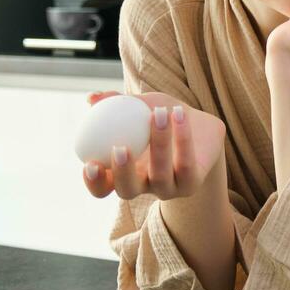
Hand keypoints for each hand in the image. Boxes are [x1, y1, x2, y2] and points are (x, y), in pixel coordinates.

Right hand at [80, 91, 226, 201]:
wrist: (199, 124)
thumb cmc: (161, 115)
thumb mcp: (138, 105)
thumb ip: (115, 102)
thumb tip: (92, 98)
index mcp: (123, 172)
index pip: (102, 188)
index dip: (94, 181)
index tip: (90, 163)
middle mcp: (143, 185)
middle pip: (126, 191)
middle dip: (121, 173)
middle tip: (119, 148)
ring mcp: (168, 187)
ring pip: (159, 176)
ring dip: (158, 144)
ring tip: (158, 114)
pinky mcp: (192, 182)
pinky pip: (185, 164)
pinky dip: (182, 137)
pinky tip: (178, 114)